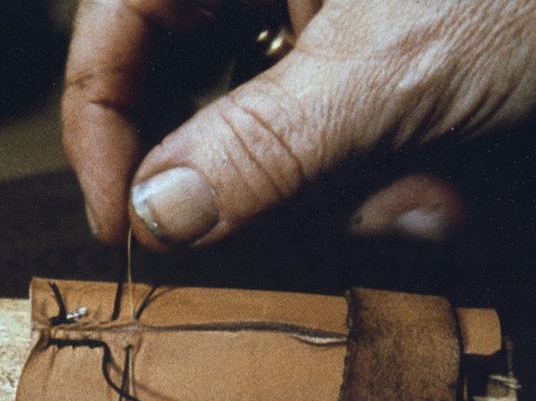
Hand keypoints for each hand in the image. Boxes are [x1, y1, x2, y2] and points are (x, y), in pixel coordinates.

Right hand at [62, 0, 535, 246]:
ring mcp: (323, 15)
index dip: (100, 131)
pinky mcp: (371, 52)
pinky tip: (435, 188)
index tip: (123, 226)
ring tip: (411, 195)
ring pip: (267, 123)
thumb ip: (262, 143)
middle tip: (253, 242)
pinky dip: (378, 175)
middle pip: (183, 81)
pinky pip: (332, 133)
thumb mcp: (390, 69)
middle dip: (241, 173)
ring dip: (327, 186)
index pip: (113, 28)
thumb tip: (157, 213)